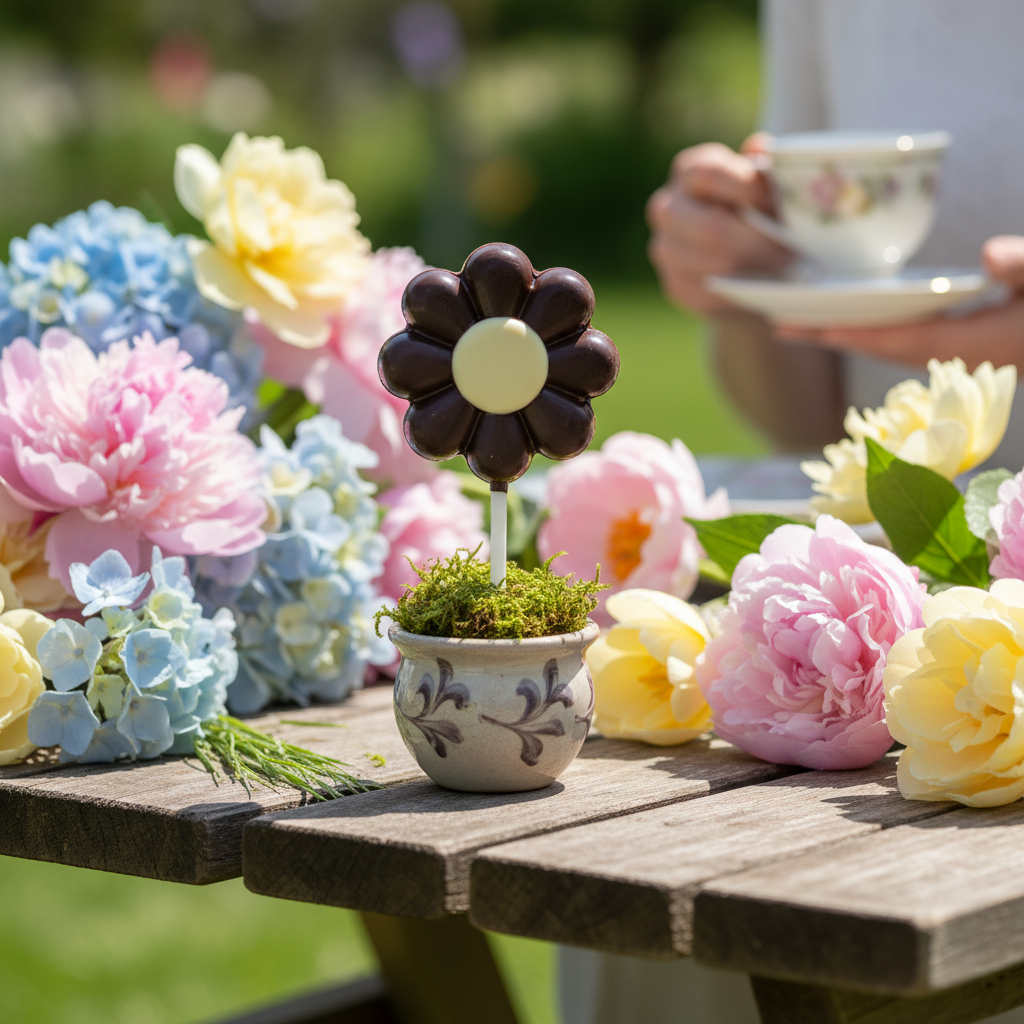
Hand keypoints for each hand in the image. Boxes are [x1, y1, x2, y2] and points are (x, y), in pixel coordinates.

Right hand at [646, 134, 794, 314]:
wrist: (741, 257)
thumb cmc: (757, 208)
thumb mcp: (766, 182)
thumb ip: (765, 167)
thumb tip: (761, 148)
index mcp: (690, 170)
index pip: (710, 175)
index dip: (750, 190)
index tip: (784, 208)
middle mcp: (667, 207)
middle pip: (710, 228)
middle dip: (759, 242)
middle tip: (795, 252)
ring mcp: (665, 249)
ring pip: (713, 265)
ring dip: (757, 270)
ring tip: (791, 271)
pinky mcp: (675, 285)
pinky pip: (710, 294)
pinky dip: (743, 292)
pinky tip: (768, 287)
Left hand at [777, 236, 1023, 371]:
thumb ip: (1023, 266)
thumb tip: (990, 255)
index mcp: (965, 343)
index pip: (898, 339)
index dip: (856, 334)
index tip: (816, 328)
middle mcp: (949, 356)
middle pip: (877, 347)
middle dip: (830, 336)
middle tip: (780, 326)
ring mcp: (951, 357)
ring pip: (884, 348)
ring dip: (843, 336)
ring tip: (798, 325)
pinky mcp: (955, 350)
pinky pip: (899, 343)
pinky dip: (869, 333)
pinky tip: (850, 323)